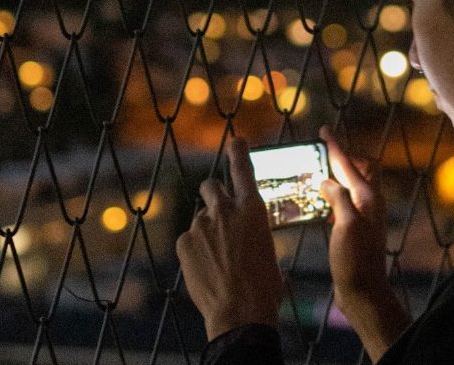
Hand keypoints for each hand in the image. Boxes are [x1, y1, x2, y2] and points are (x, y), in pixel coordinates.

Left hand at [176, 138, 282, 339]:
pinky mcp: (183, 242)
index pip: (243, 169)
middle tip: (218, 210)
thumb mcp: (270, 252)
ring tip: (217, 257)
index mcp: (253, 208)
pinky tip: (206, 268)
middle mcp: (225, 210)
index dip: (239, 152)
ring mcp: (201, 225)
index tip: (236, 141)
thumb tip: (250, 238)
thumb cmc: (264, 286)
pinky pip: (188, 238)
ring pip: (200, 217)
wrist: (240, 312)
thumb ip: (256, 234)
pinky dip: (195, 249)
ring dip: (207, 229)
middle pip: (210, 185)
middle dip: (213, 193)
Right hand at [319, 127, 409, 360]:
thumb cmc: (355, 261)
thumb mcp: (346, 225)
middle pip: (362, 168)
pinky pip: (346, 200)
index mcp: (368, 198)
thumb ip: (339, 197)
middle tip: (325, 150)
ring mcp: (365, 216)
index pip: (351, 164)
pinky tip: (320, 198)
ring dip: (339, 174)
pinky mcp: (357, 228)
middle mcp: (370, 203)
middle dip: (345, 156)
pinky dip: (335, 192)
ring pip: (354, 184)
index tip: (324, 131)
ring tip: (319, 170)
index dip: (336, 147)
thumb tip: (326, 180)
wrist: (362, 291)